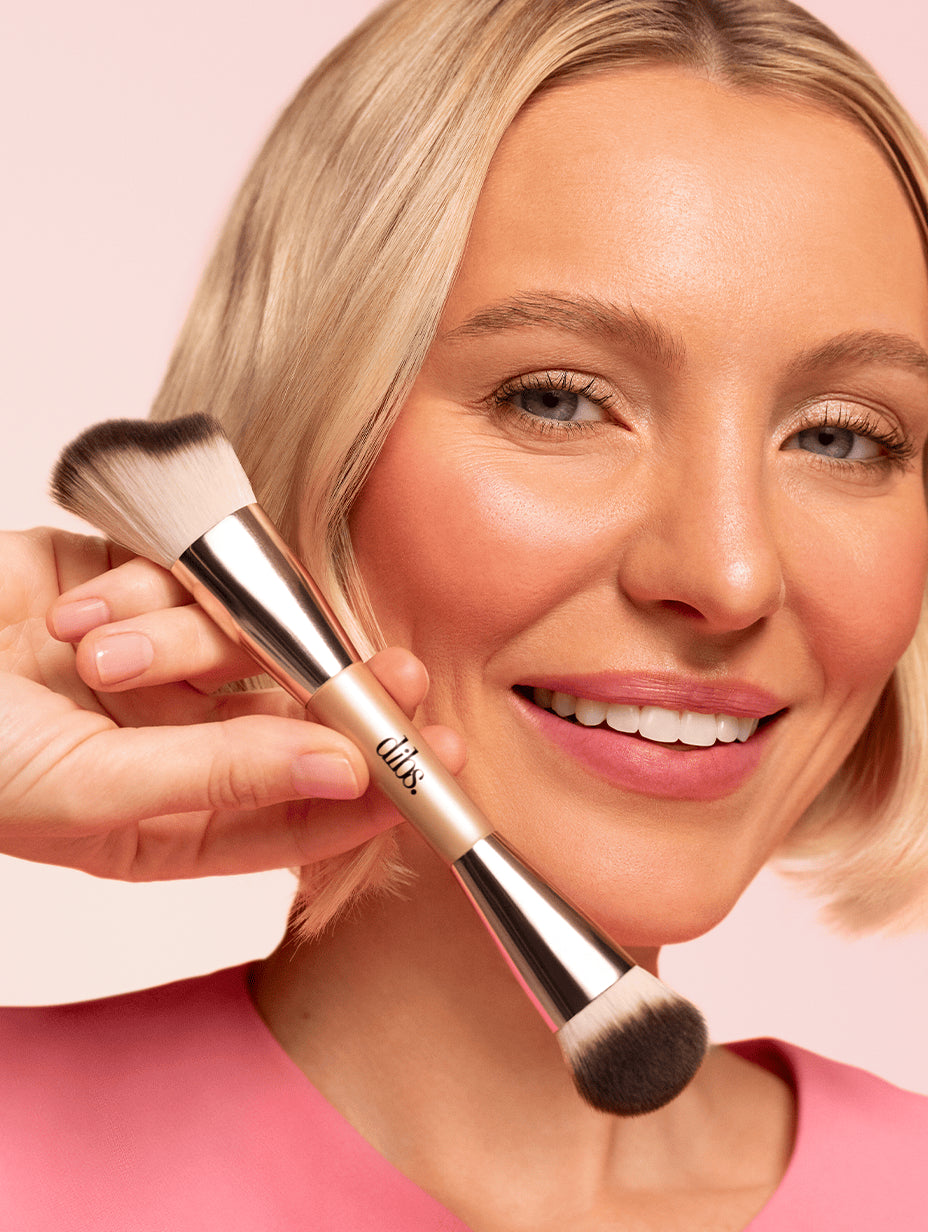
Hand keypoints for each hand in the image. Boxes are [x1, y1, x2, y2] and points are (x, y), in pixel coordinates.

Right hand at [0, 528, 464, 879]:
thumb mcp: (92, 788)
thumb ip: (226, 781)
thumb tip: (349, 779)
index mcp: (180, 822)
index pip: (307, 816)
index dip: (379, 794)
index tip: (438, 766)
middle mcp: (189, 745)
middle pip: (307, 720)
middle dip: (346, 697)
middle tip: (399, 677)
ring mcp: (172, 667)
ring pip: (251, 638)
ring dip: (187, 636)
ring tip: (96, 653)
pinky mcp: (148, 594)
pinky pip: (194, 577)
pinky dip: (146, 588)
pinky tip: (77, 616)